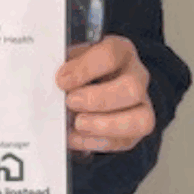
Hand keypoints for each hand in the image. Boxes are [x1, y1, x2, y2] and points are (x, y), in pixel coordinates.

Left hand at [55, 36, 154, 152]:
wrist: (89, 83)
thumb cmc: (80, 68)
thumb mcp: (72, 57)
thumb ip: (65, 64)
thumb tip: (52, 77)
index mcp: (120, 51)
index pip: (111, 55)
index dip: (86, 69)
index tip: (62, 80)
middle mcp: (136, 76)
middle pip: (132, 88)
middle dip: (98, 99)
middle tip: (71, 102)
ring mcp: (142, 104)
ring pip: (141, 120)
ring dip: (105, 125)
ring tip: (78, 124)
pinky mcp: (137, 129)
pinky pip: (127, 141)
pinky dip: (98, 142)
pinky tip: (77, 137)